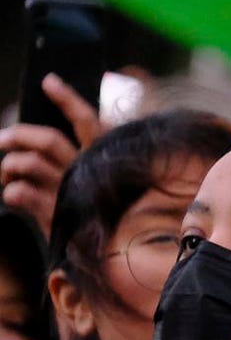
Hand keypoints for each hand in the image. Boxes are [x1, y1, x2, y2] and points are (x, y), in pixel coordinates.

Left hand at [0, 74, 105, 237]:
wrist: (111, 257)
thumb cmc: (103, 215)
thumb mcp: (98, 182)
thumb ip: (80, 161)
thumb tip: (40, 142)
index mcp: (103, 160)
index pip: (87, 121)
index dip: (67, 99)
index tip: (48, 82)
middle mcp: (86, 172)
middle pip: (47, 139)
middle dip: (18, 134)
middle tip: (2, 138)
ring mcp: (69, 192)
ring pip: (27, 163)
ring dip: (9, 166)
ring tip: (6, 174)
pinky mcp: (53, 214)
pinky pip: (19, 193)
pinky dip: (10, 192)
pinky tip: (14, 197)